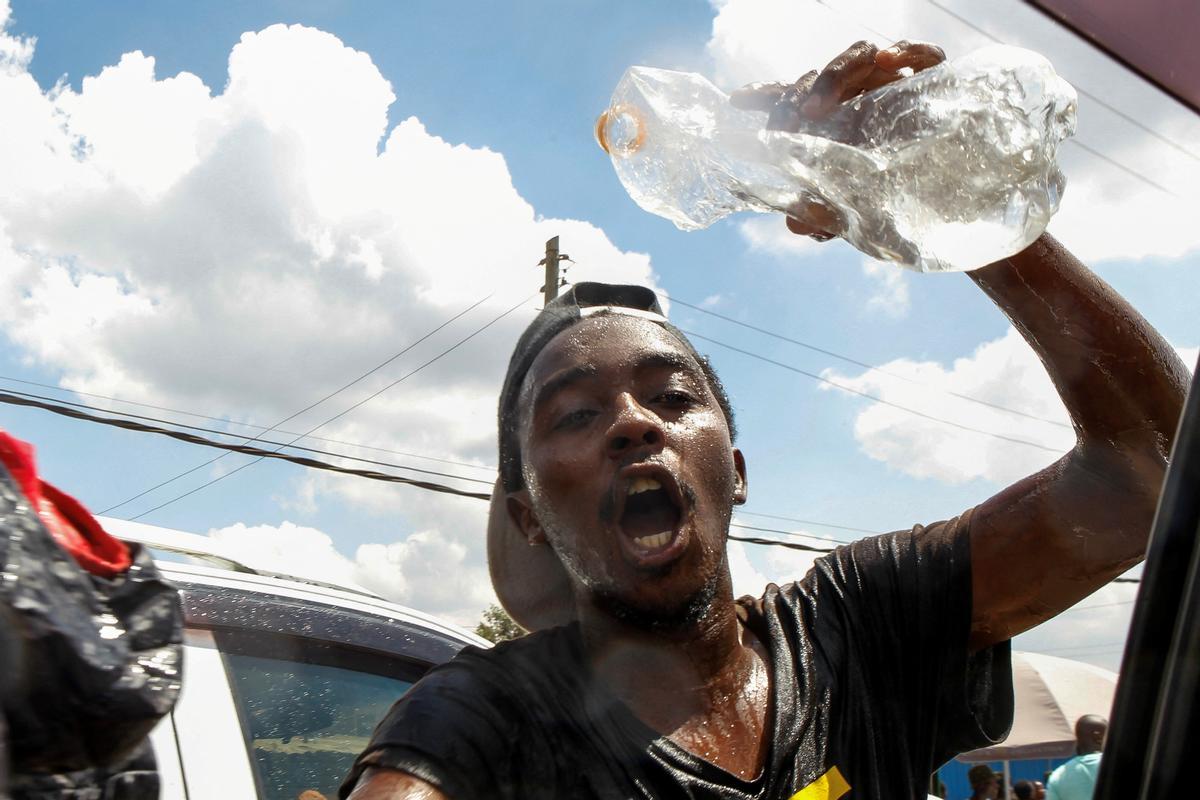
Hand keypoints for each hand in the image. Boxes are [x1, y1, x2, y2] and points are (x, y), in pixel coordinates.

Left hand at [730, 40, 945, 240]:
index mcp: (833, 122)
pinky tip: (887, 63)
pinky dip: (904, 52)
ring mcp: (894, 83)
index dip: (766, 96)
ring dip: (833, 77)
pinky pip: (920, 54)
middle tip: (789, 123)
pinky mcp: (934, 78)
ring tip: (818, 108)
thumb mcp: (856, 212)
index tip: (738, 99)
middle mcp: (858, 97)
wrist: (962, 200)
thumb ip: (825, 214)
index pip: (794, 101)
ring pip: (857, 57)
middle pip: (818, 79)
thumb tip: (793, 223)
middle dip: (796, 96)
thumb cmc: (899, 198)